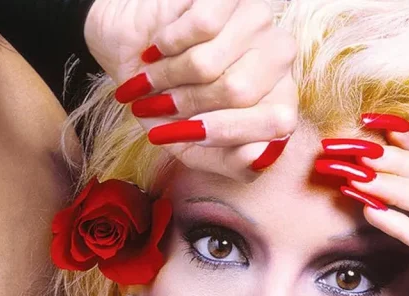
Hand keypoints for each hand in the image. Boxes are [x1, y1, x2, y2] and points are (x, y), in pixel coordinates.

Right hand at [84, 0, 297, 179]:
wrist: (128, 51)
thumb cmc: (167, 101)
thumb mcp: (195, 147)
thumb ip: (231, 162)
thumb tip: (258, 158)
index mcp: (279, 97)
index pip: (280, 121)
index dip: (230, 132)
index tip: (191, 134)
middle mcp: (278, 56)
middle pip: (239, 92)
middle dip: (188, 104)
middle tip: (164, 103)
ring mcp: (257, 20)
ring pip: (211, 62)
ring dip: (169, 75)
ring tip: (155, 75)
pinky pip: (200, 27)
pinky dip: (168, 42)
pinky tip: (161, 44)